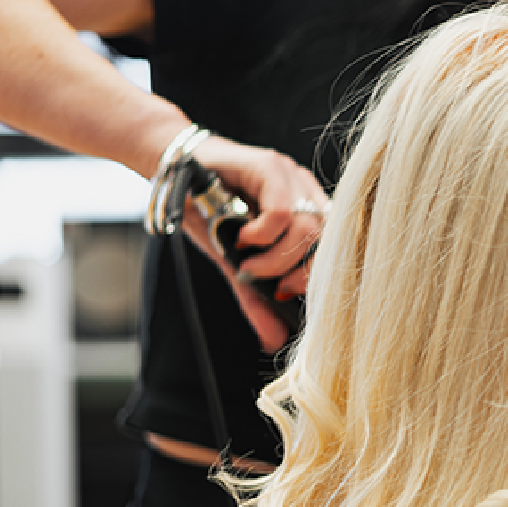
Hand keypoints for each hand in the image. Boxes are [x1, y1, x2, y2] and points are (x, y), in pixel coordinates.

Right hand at [181, 134, 329, 351]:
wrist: (173, 170)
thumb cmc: (206, 210)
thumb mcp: (234, 260)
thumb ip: (255, 296)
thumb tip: (275, 340)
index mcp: (307, 210)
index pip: (334, 248)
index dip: (314, 276)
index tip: (285, 291)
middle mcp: (306, 190)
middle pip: (326, 241)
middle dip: (296, 271)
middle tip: (262, 278)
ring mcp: (291, 176)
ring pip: (307, 227)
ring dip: (275, 257)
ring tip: (247, 260)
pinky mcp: (269, 166)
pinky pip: (283, 210)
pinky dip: (262, 234)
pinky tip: (242, 237)